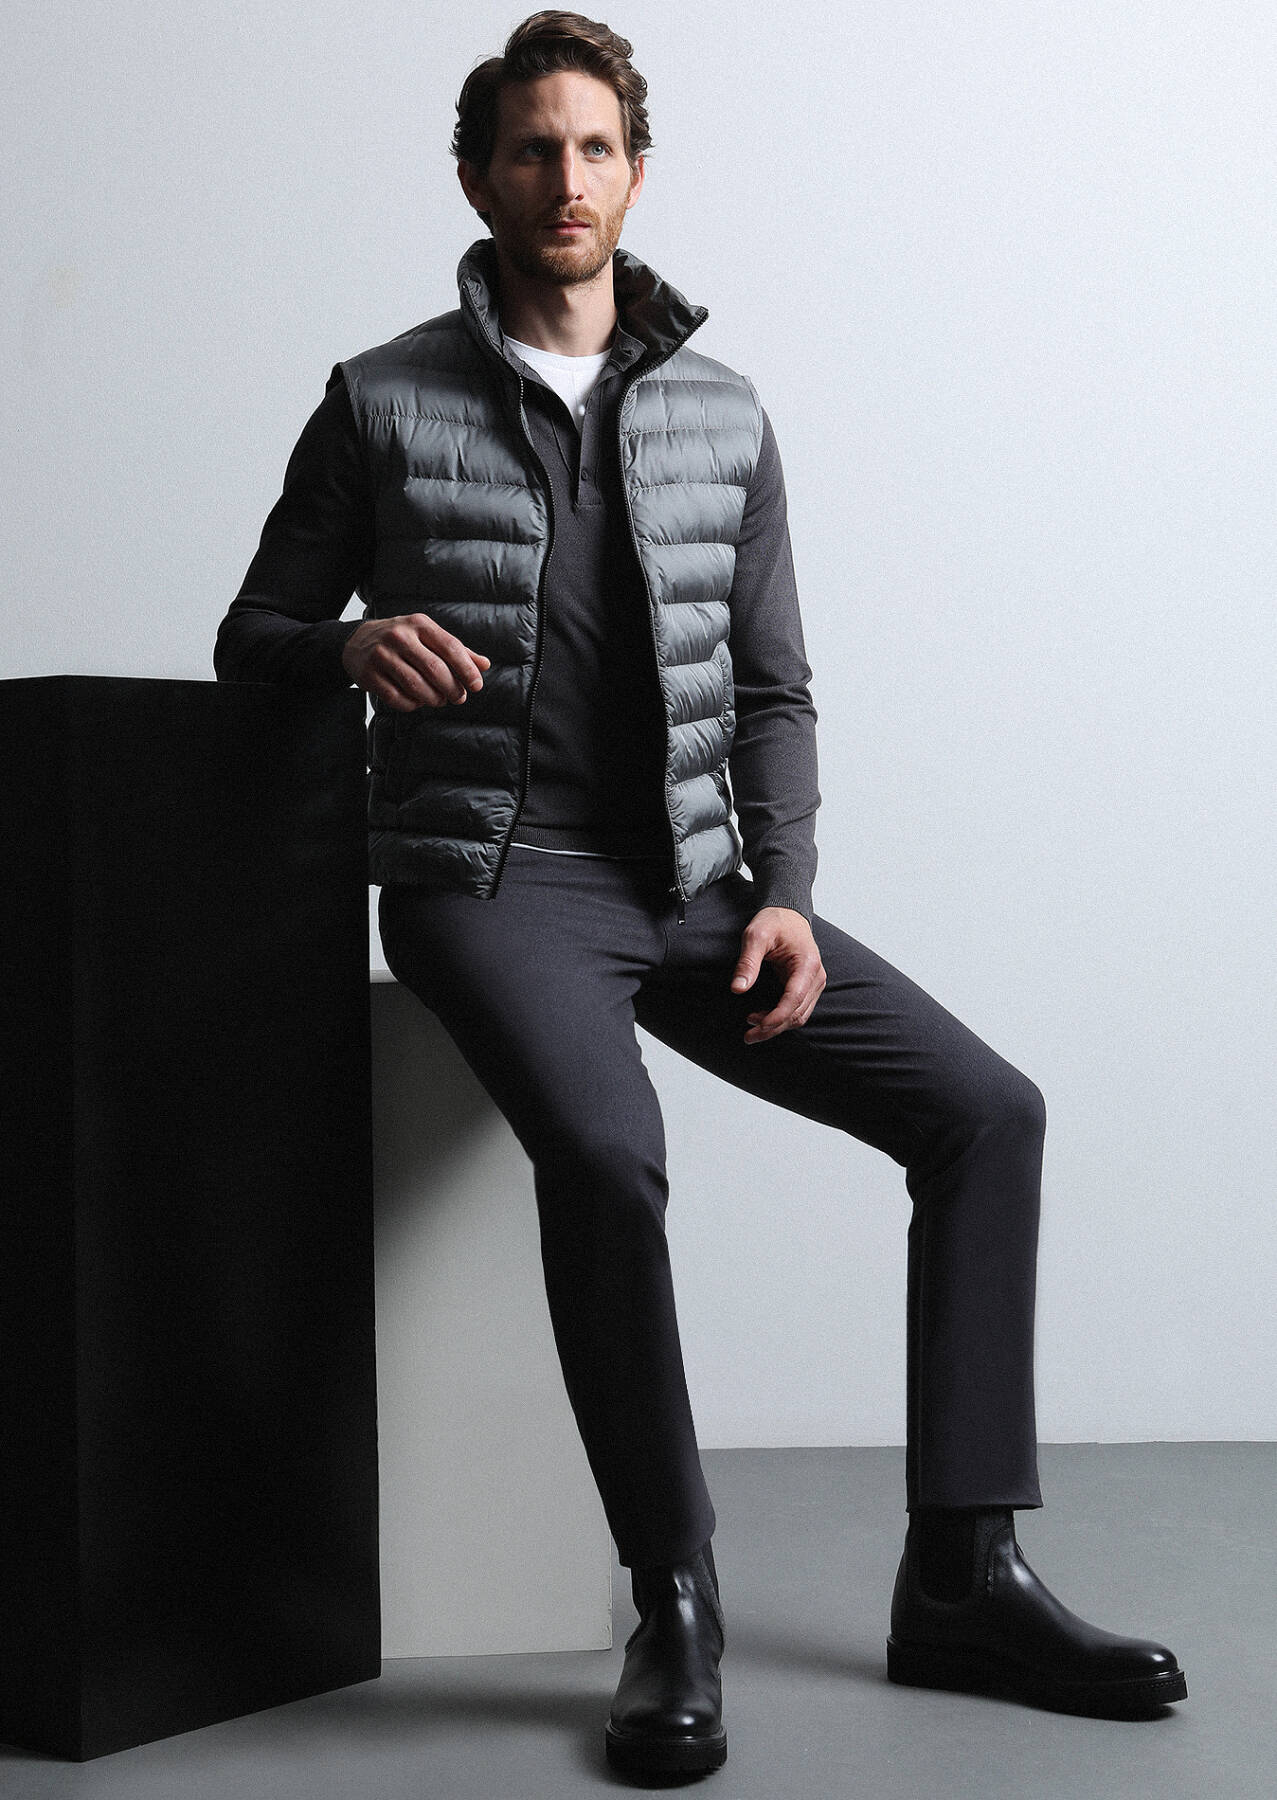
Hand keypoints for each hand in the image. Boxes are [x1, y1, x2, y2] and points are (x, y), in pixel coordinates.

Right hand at [342, 612, 490, 711]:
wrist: (356, 640)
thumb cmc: (402, 639)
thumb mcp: (427, 636)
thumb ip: (456, 650)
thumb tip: (484, 665)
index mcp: (419, 624)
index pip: (450, 647)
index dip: (467, 669)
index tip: (476, 686)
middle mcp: (399, 637)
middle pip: (435, 669)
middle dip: (452, 688)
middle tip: (458, 698)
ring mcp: (382, 655)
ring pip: (416, 686)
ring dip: (434, 699)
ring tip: (439, 700)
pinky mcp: (369, 675)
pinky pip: (397, 698)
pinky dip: (412, 705)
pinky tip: (417, 701)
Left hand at [730, 907, 825, 1044]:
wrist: (788, 913)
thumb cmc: (774, 921)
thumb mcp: (755, 936)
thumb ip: (748, 963)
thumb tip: (738, 989)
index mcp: (807, 964)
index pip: (794, 999)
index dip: (775, 1017)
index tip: (754, 1025)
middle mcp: (816, 976)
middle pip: (797, 1013)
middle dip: (772, 1028)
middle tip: (748, 1036)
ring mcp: (814, 982)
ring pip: (799, 1016)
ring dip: (777, 1026)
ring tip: (751, 1029)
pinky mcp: (808, 986)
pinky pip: (798, 1009)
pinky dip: (781, 1018)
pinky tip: (762, 1019)